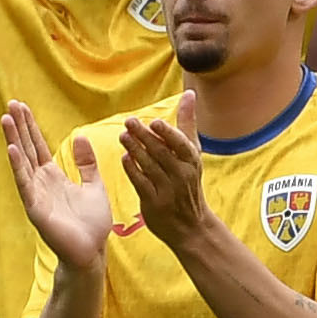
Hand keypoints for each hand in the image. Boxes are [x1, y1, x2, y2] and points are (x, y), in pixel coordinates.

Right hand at [1, 100, 109, 272]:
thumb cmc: (92, 224)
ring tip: (6, 119)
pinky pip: (25, 184)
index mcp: (53, 177)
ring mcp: (36, 195)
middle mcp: (41, 183)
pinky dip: (18, 167)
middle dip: (19, 126)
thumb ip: (86, 163)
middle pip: (27, 149)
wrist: (92, 251)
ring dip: (14, 140)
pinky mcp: (36, 208)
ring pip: (22, 162)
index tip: (21, 106)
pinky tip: (12, 149)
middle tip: (10, 104)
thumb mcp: (93, 186)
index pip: (38, 146)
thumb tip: (81, 137)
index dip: (30, 126)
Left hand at [114, 101, 210, 245]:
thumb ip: (187, 123)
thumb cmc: (188, 181)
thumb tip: (189, 93)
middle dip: (144, 137)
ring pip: (149, 166)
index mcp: (191, 161)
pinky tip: (124, 158)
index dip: (167, 134)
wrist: (190, 224)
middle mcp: (182, 175)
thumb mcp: (192, 153)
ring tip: (123, 137)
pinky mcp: (154, 203)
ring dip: (135, 150)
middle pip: (161, 153)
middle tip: (129, 122)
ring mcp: (168, 190)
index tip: (154, 123)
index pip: (181, 145)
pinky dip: (133, 170)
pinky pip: (141, 183)